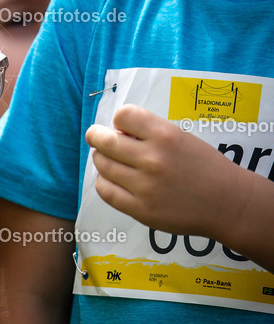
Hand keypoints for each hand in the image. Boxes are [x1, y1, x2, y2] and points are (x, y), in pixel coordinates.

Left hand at [85, 104, 247, 239]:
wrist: (227, 203)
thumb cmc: (202, 166)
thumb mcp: (181, 137)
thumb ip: (149, 132)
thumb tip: (113, 130)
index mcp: (165, 135)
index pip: (123, 115)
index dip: (118, 120)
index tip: (121, 126)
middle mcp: (152, 159)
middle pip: (105, 141)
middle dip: (96, 136)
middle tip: (97, 137)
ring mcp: (145, 186)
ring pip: (102, 165)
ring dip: (101, 159)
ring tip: (108, 159)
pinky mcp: (140, 209)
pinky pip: (105, 190)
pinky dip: (104, 181)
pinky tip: (112, 179)